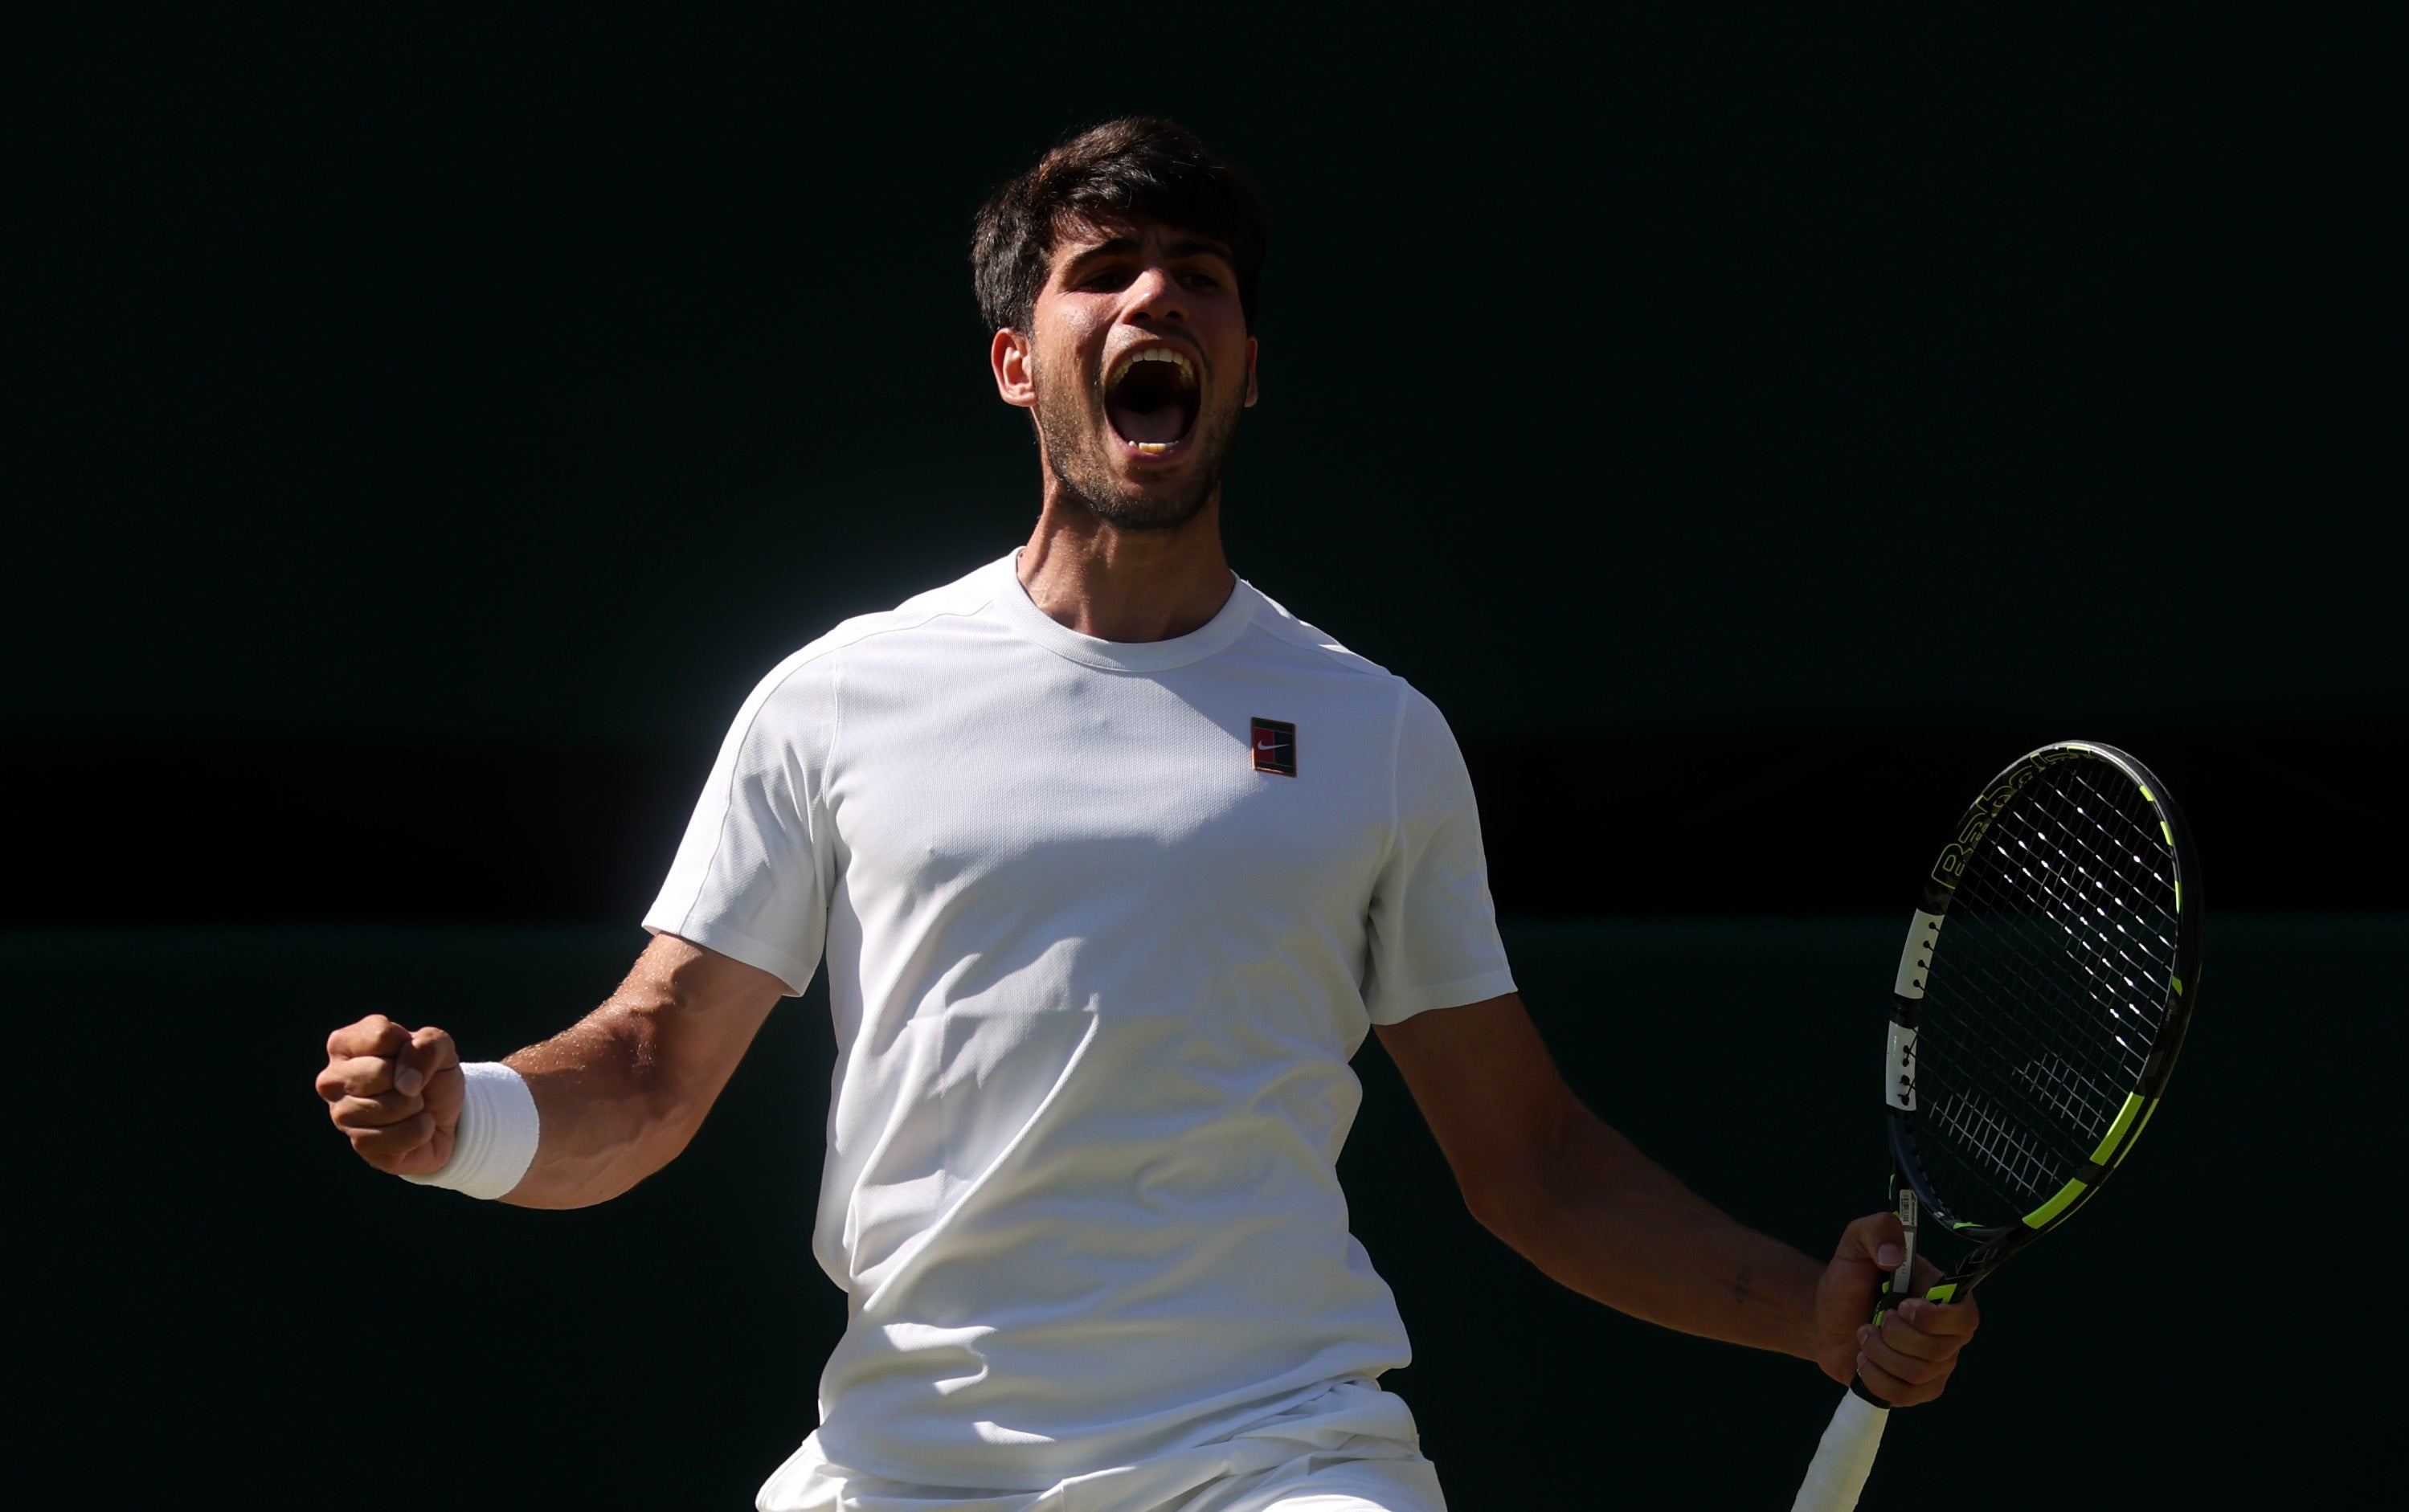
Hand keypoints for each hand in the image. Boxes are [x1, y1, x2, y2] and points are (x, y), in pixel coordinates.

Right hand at [316, 1015, 463, 1176]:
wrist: (443, 1117)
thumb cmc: (431, 1075)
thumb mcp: (440, 1047)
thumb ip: (428, 1046)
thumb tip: (406, 1084)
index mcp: (344, 1045)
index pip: (380, 1036)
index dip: (410, 1047)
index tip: (410, 1056)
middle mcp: (332, 1080)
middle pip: (381, 1072)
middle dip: (412, 1079)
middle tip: (411, 1086)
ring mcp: (341, 1115)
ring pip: (393, 1105)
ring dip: (417, 1107)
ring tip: (411, 1107)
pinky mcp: (360, 1145)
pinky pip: (402, 1135)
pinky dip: (421, 1130)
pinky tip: (412, 1128)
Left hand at [1809, 1210, 1980, 1406]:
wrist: (1824, 1318)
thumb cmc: (1848, 1279)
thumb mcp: (1856, 1242)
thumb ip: (1878, 1230)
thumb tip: (1894, 1255)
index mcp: (1943, 1296)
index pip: (1964, 1316)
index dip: (1935, 1319)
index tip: (1901, 1307)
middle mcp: (1947, 1333)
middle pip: (1938, 1351)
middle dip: (1895, 1336)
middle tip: (1874, 1318)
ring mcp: (1935, 1364)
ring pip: (1919, 1374)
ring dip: (1879, 1354)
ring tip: (1863, 1335)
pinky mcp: (1917, 1389)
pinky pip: (1905, 1395)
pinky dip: (1876, 1379)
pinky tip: (1863, 1361)